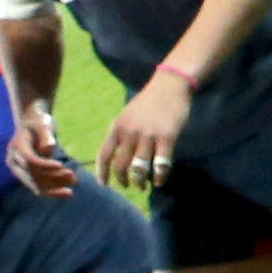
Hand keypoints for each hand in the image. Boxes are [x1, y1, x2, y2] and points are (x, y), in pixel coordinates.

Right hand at [5, 99, 76, 197]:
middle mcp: (14, 161)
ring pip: (36, 184)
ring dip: (55, 186)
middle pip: (32, 175)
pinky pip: (39, 186)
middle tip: (73, 177)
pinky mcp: (27, 175)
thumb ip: (45, 134)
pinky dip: (53, 189)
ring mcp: (20, 170)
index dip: (45, 165)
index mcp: (16, 146)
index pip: (30, 160)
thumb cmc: (38, 121)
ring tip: (74, 181)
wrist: (31, 124)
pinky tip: (68, 193)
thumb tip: (49, 148)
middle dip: (53, 178)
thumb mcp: (42, 122)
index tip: (61, 166)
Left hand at [99, 69, 190, 193]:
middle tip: (129, 186)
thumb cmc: (148, 102)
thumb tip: (115, 156)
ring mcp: (148, 135)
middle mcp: (129, 133)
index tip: (104, 184)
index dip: (102, 172)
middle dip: (123, 181)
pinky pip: (161, 163)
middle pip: (120, 165)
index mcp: (117, 127)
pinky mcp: (167, 137)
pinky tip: (160, 181)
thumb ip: (120, 133)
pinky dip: (159, 176)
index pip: (104, 154)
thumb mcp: (126, 115)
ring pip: (139, 168)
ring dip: (139, 181)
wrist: (169, 85)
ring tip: (143, 186)